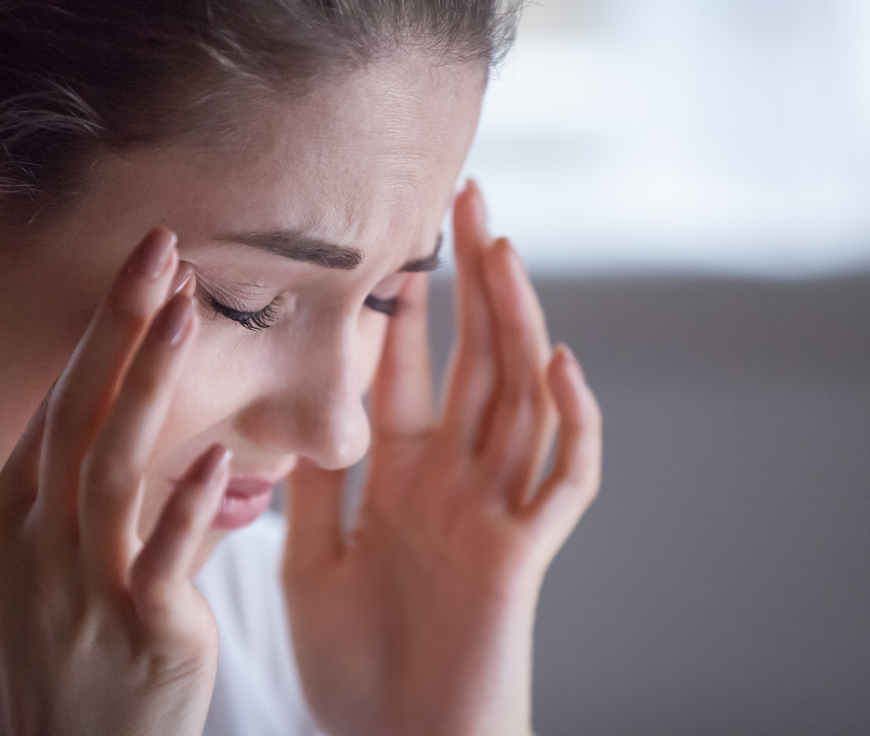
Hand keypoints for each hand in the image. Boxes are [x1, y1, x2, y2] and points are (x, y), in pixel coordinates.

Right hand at [0, 228, 228, 734]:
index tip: (140, 270)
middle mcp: (37, 544)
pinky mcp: (142, 631)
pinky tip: (215, 455)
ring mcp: (85, 587)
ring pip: (114, 466)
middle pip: (78, 415)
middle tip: (162, 248)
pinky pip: (164, 559)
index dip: (97, 336)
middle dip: (119, 326)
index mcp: (4, 524)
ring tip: (183, 309)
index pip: (51, 406)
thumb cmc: (17, 671)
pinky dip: (186, 508)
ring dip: (147, 383)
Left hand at [283, 183, 601, 735]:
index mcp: (403, 481)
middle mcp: (455, 482)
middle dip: (471, 283)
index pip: (409, 374)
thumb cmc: (355, 670)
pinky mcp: (523, 554)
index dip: (403, 311)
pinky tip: (560, 364)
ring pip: (519, 398)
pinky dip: (573, 423)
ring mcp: (494, 512)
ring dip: (517, 322)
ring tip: (504, 246)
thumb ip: (312, 485)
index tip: (389, 244)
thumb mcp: (311, 559)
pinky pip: (564, 481)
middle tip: (466, 199)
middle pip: (473, 361)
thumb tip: (296, 407)